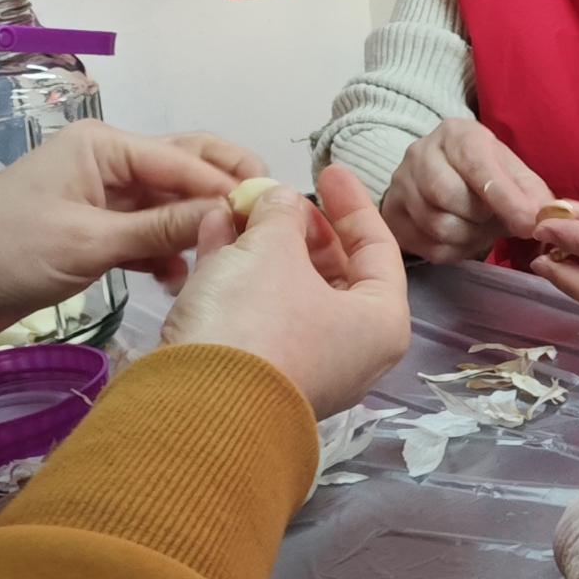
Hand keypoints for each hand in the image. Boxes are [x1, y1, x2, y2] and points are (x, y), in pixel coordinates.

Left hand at [0, 124, 265, 359]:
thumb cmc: (5, 253)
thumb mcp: (89, 243)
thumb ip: (162, 229)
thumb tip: (233, 214)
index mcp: (105, 146)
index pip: (187, 159)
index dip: (231, 187)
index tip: (277, 217)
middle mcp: (109, 161)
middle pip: (185, 167)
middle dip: (225, 194)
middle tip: (269, 228)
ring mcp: (102, 197)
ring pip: (170, 204)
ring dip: (198, 229)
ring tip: (230, 262)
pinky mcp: (94, 231)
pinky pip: (149, 232)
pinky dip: (169, 251)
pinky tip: (185, 279)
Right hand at [158, 167, 410, 417]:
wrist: (198, 407)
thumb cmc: (260, 321)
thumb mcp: (273, 249)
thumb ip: (281, 215)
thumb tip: (281, 202)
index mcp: (380, 322)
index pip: (378, 249)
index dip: (352, 203)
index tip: (328, 171)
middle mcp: (350, 350)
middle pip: (333, 271)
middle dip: (300, 227)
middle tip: (276, 196)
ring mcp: (301, 364)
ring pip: (287, 288)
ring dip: (261, 243)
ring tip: (238, 204)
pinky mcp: (255, 371)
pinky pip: (255, 308)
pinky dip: (236, 269)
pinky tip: (212, 230)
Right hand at [380, 119, 555, 262]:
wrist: (434, 177)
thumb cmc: (481, 174)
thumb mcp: (509, 171)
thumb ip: (530, 191)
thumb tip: (546, 215)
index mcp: (456, 134)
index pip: (478, 166)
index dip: (506, 199)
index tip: (528, 224)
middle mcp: (420, 152)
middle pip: (452, 197)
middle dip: (483, 219)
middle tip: (495, 221)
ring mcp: (400, 184)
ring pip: (440, 226)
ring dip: (470, 238)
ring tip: (479, 228)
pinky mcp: (392, 216)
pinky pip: (429, 248)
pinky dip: (454, 251)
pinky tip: (461, 238)